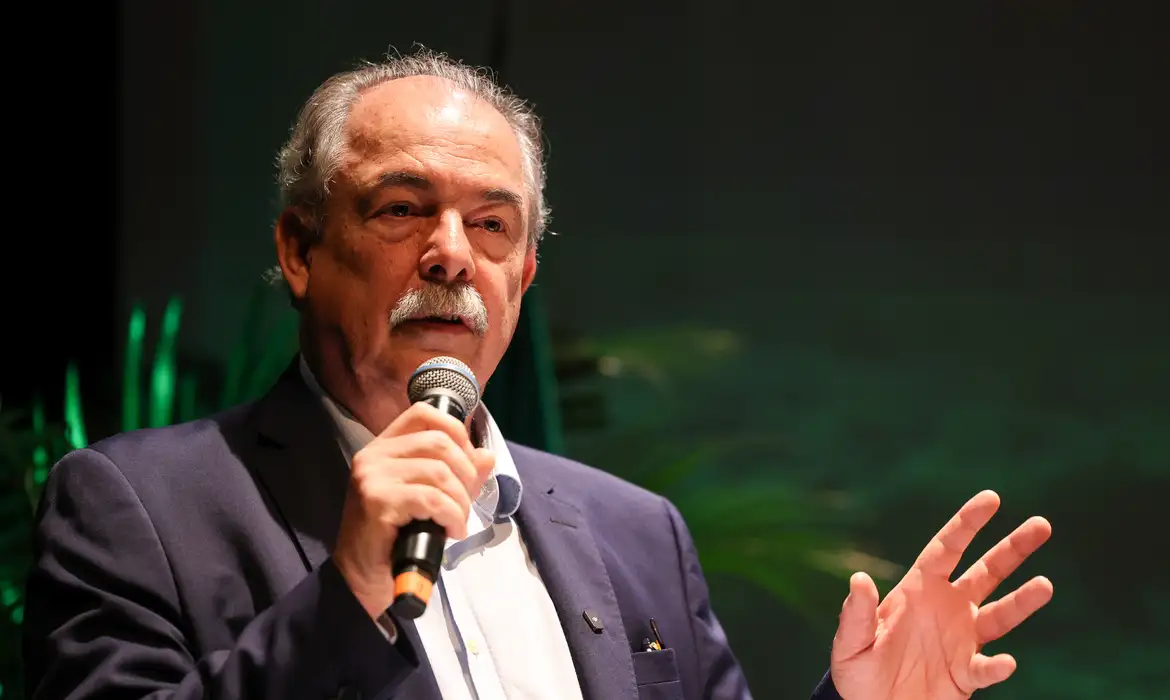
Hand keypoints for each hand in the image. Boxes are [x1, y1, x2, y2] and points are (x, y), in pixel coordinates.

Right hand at [332, 402, 495, 618]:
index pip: (424, 414)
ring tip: (457, 522)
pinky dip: (452, 516)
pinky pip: (433, 499)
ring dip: (461, 502)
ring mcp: (372, 477)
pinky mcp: (378, 501)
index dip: (456, 431)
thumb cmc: (396, 536)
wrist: (362, 577)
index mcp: (383, 447)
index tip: (467, 463)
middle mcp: (373, 455)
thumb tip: (487, 456)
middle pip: (439, 442)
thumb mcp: (430, 498)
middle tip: (465, 502)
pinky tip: (451, 532)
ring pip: (440, 472)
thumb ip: (457, 475)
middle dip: (466, 474)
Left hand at [830, 490, 1052, 699]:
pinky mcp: (968, 674)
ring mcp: (962, 639)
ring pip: (1001, 614)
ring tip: (1046, 585)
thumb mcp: (849, 643)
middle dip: (1013, 548)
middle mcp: (947, 607)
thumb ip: (855, 613)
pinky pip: (987, 667)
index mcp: (918, 590)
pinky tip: (1006, 662)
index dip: (967, 523)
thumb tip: (857, 578)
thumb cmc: (857, 673)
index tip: (992, 498)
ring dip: (1023, 601)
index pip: (947, 549)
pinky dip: (997, 666)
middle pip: (987, 572)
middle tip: (1042, 524)